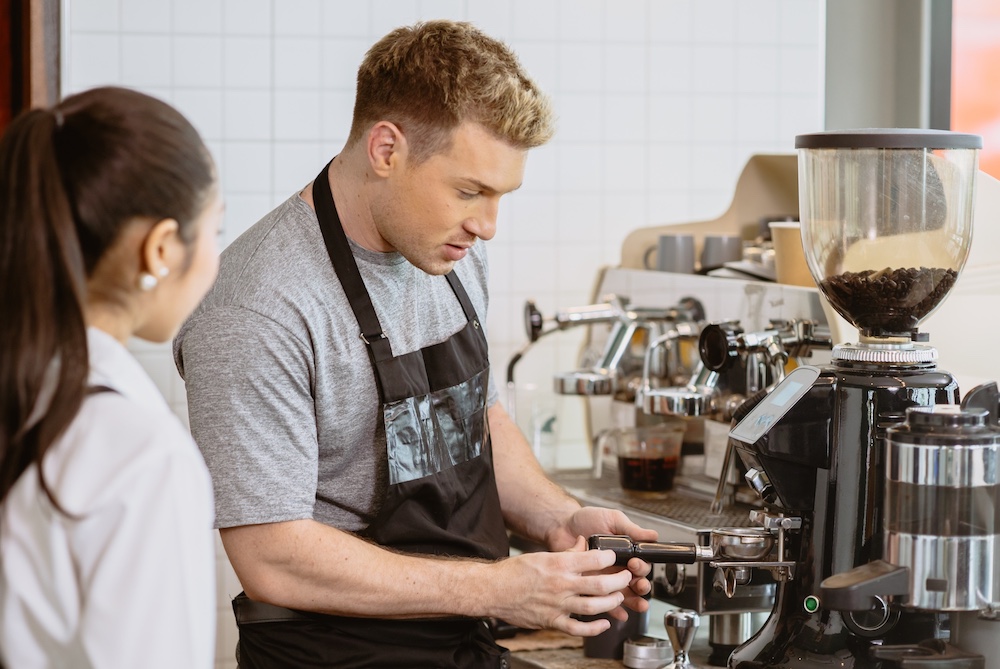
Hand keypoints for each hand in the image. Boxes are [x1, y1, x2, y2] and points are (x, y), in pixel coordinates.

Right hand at [485, 536, 636, 636]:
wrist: (493, 590)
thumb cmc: (514, 572)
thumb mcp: (541, 555)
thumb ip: (565, 553)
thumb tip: (582, 543)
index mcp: (558, 564)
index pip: (592, 558)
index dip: (609, 556)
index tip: (615, 555)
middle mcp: (560, 585)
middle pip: (600, 584)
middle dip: (619, 581)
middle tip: (627, 577)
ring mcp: (557, 605)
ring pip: (593, 606)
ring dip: (611, 603)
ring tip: (619, 597)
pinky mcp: (551, 621)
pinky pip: (578, 628)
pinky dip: (594, 628)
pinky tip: (604, 623)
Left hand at [545, 507, 657, 619]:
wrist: (561, 525)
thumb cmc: (586, 519)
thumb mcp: (612, 519)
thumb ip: (631, 529)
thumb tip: (653, 536)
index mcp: (624, 552)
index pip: (640, 565)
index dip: (641, 567)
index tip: (635, 563)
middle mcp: (616, 567)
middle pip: (635, 582)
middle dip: (641, 586)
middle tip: (639, 584)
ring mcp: (603, 578)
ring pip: (623, 594)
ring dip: (633, 601)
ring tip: (638, 604)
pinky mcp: (589, 587)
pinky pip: (602, 602)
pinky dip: (613, 609)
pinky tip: (620, 613)